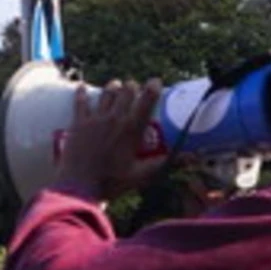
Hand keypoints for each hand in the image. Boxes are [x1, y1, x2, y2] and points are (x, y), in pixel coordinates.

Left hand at [54, 79, 165, 199]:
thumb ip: (165, 163)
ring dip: (113, 87)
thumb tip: (191, 158)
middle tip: (134, 88)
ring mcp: (95, 119)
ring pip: (106, 94)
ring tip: (116, 85)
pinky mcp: (78, 123)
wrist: (79, 187)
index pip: (146, 100)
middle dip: (132, 87)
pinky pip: (80, 102)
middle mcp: (115, 119)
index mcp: (132, 129)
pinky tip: (82, 87)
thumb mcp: (142, 174)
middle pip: (126, 91)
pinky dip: (82, 93)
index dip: (153, 87)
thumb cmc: (112, 182)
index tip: (156, 82)